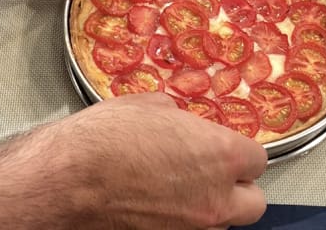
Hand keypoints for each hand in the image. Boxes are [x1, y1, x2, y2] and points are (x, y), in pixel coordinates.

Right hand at [0, 93, 266, 228]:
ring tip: (183, 193)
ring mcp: (194, 229)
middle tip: (214, 176)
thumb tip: (182, 123)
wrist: (67, 179)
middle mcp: (217, 198)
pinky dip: (186, 222)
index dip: (241, 154)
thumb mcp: (151, 107)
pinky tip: (162, 208)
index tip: (225, 150)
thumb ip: (181, 119)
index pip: (258, 160)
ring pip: (224, 224)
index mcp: (221, 155)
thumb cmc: (108, 136)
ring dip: (212, 207)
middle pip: (253, 203)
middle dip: (238, 189)